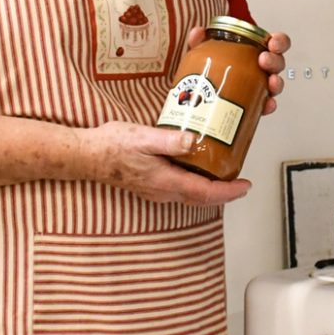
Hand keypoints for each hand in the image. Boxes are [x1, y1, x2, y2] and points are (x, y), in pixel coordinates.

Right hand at [81, 121, 250, 205]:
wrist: (87, 155)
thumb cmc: (112, 146)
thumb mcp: (143, 137)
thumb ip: (170, 140)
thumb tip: (195, 140)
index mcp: (166, 181)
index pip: (206, 192)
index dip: (229, 191)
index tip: (246, 185)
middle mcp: (163, 191)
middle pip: (201, 197)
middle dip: (223, 191)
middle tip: (239, 180)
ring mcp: (155, 190)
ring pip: (190, 194)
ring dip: (209, 188)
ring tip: (221, 172)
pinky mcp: (149, 184)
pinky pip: (179, 189)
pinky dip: (194, 183)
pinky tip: (193, 167)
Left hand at [186, 25, 290, 115]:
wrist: (199, 96)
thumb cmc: (208, 70)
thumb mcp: (201, 54)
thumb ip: (198, 42)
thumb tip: (198, 32)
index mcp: (252, 52)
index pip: (273, 44)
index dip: (279, 41)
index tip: (273, 43)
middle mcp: (259, 69)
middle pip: (277, 63)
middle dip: (274, 60)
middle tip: (263, 60)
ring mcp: (258, 87)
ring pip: (275, 84)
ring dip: (276, 82)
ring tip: (270, 81)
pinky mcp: (253, 105)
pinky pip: (266, 105)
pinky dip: (268, 105)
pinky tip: (266, 104)